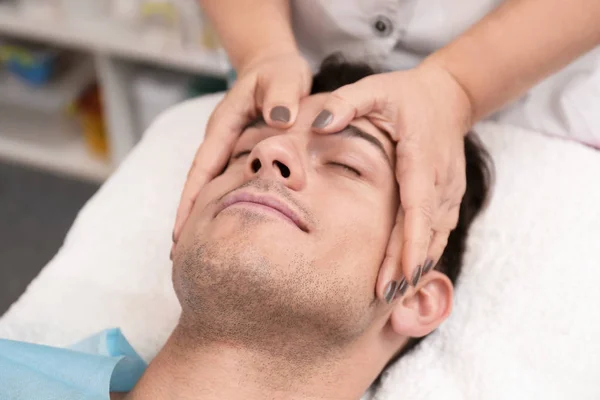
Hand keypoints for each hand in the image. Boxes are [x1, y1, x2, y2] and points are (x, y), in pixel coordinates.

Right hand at [172, 52, 312, 252]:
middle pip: (197, 183)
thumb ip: (282, 96)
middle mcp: (220, 139)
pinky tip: (224, 224)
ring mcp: (228, 148)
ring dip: (200, 213)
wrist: (275, 66)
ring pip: (210, 185)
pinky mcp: (239, 153)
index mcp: (224, 125)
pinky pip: (226, 181)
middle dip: (186, 216)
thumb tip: (279, 121)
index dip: (190, 200)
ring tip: (195, 248)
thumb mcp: (284, 77)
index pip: (202, 168)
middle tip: (178, 255)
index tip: (180, 232)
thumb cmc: (279, 72)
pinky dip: (221, 202)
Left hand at [311, 63, 472, 301]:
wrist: (449, 96)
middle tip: (385, 294)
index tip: (402, 272)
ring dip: (416, 264)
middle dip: (407, 264)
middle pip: (425, 230)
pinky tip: (408, 274)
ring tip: (394, 294)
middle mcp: (440, 179)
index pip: (417, 206)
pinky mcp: (449, 196)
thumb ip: (346, 103)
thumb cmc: (405, 95)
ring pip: (435, 236)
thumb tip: (318, 123)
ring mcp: (449, 190)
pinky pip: (439, 231)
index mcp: (420, 157)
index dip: (411, 241)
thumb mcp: (374, 89)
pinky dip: (425, 253)